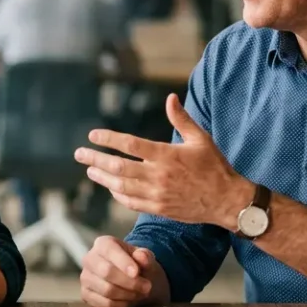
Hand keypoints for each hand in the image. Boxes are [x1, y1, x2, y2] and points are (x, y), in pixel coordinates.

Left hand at [74, 93, 251, 227]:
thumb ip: (181, 119)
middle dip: (95, 159)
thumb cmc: (215, 167)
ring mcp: (157, 194)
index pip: (130, 145)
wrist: (227, 200)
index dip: (108, 139)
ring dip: (103, 177)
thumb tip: (170, 97)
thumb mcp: (200, 139)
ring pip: (120, 186)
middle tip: (79, 154)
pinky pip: (131, 202)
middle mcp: (158, 175)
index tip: (93, 135)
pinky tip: (111, 187)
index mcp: (167, 155)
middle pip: (118, 167)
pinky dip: (117, 194)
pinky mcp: (159, 208)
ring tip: (90, 169)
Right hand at [79, 236, 166, 306]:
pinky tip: (129, 301)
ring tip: (140, 293)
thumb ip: (145, 256)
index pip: (110, 251)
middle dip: (130, 282)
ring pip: (106, 290)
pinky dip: (121, 305)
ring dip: (128, 295)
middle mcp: (89, 258)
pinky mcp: (86, 294)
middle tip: (147, 287)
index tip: (136, 273)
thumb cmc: (136, 265)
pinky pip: (104, 304)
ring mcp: (85, 277)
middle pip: (106, 272)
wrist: (129, 278)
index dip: (123, 262)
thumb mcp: (145, 257)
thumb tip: (141, 256)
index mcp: (102, 243)